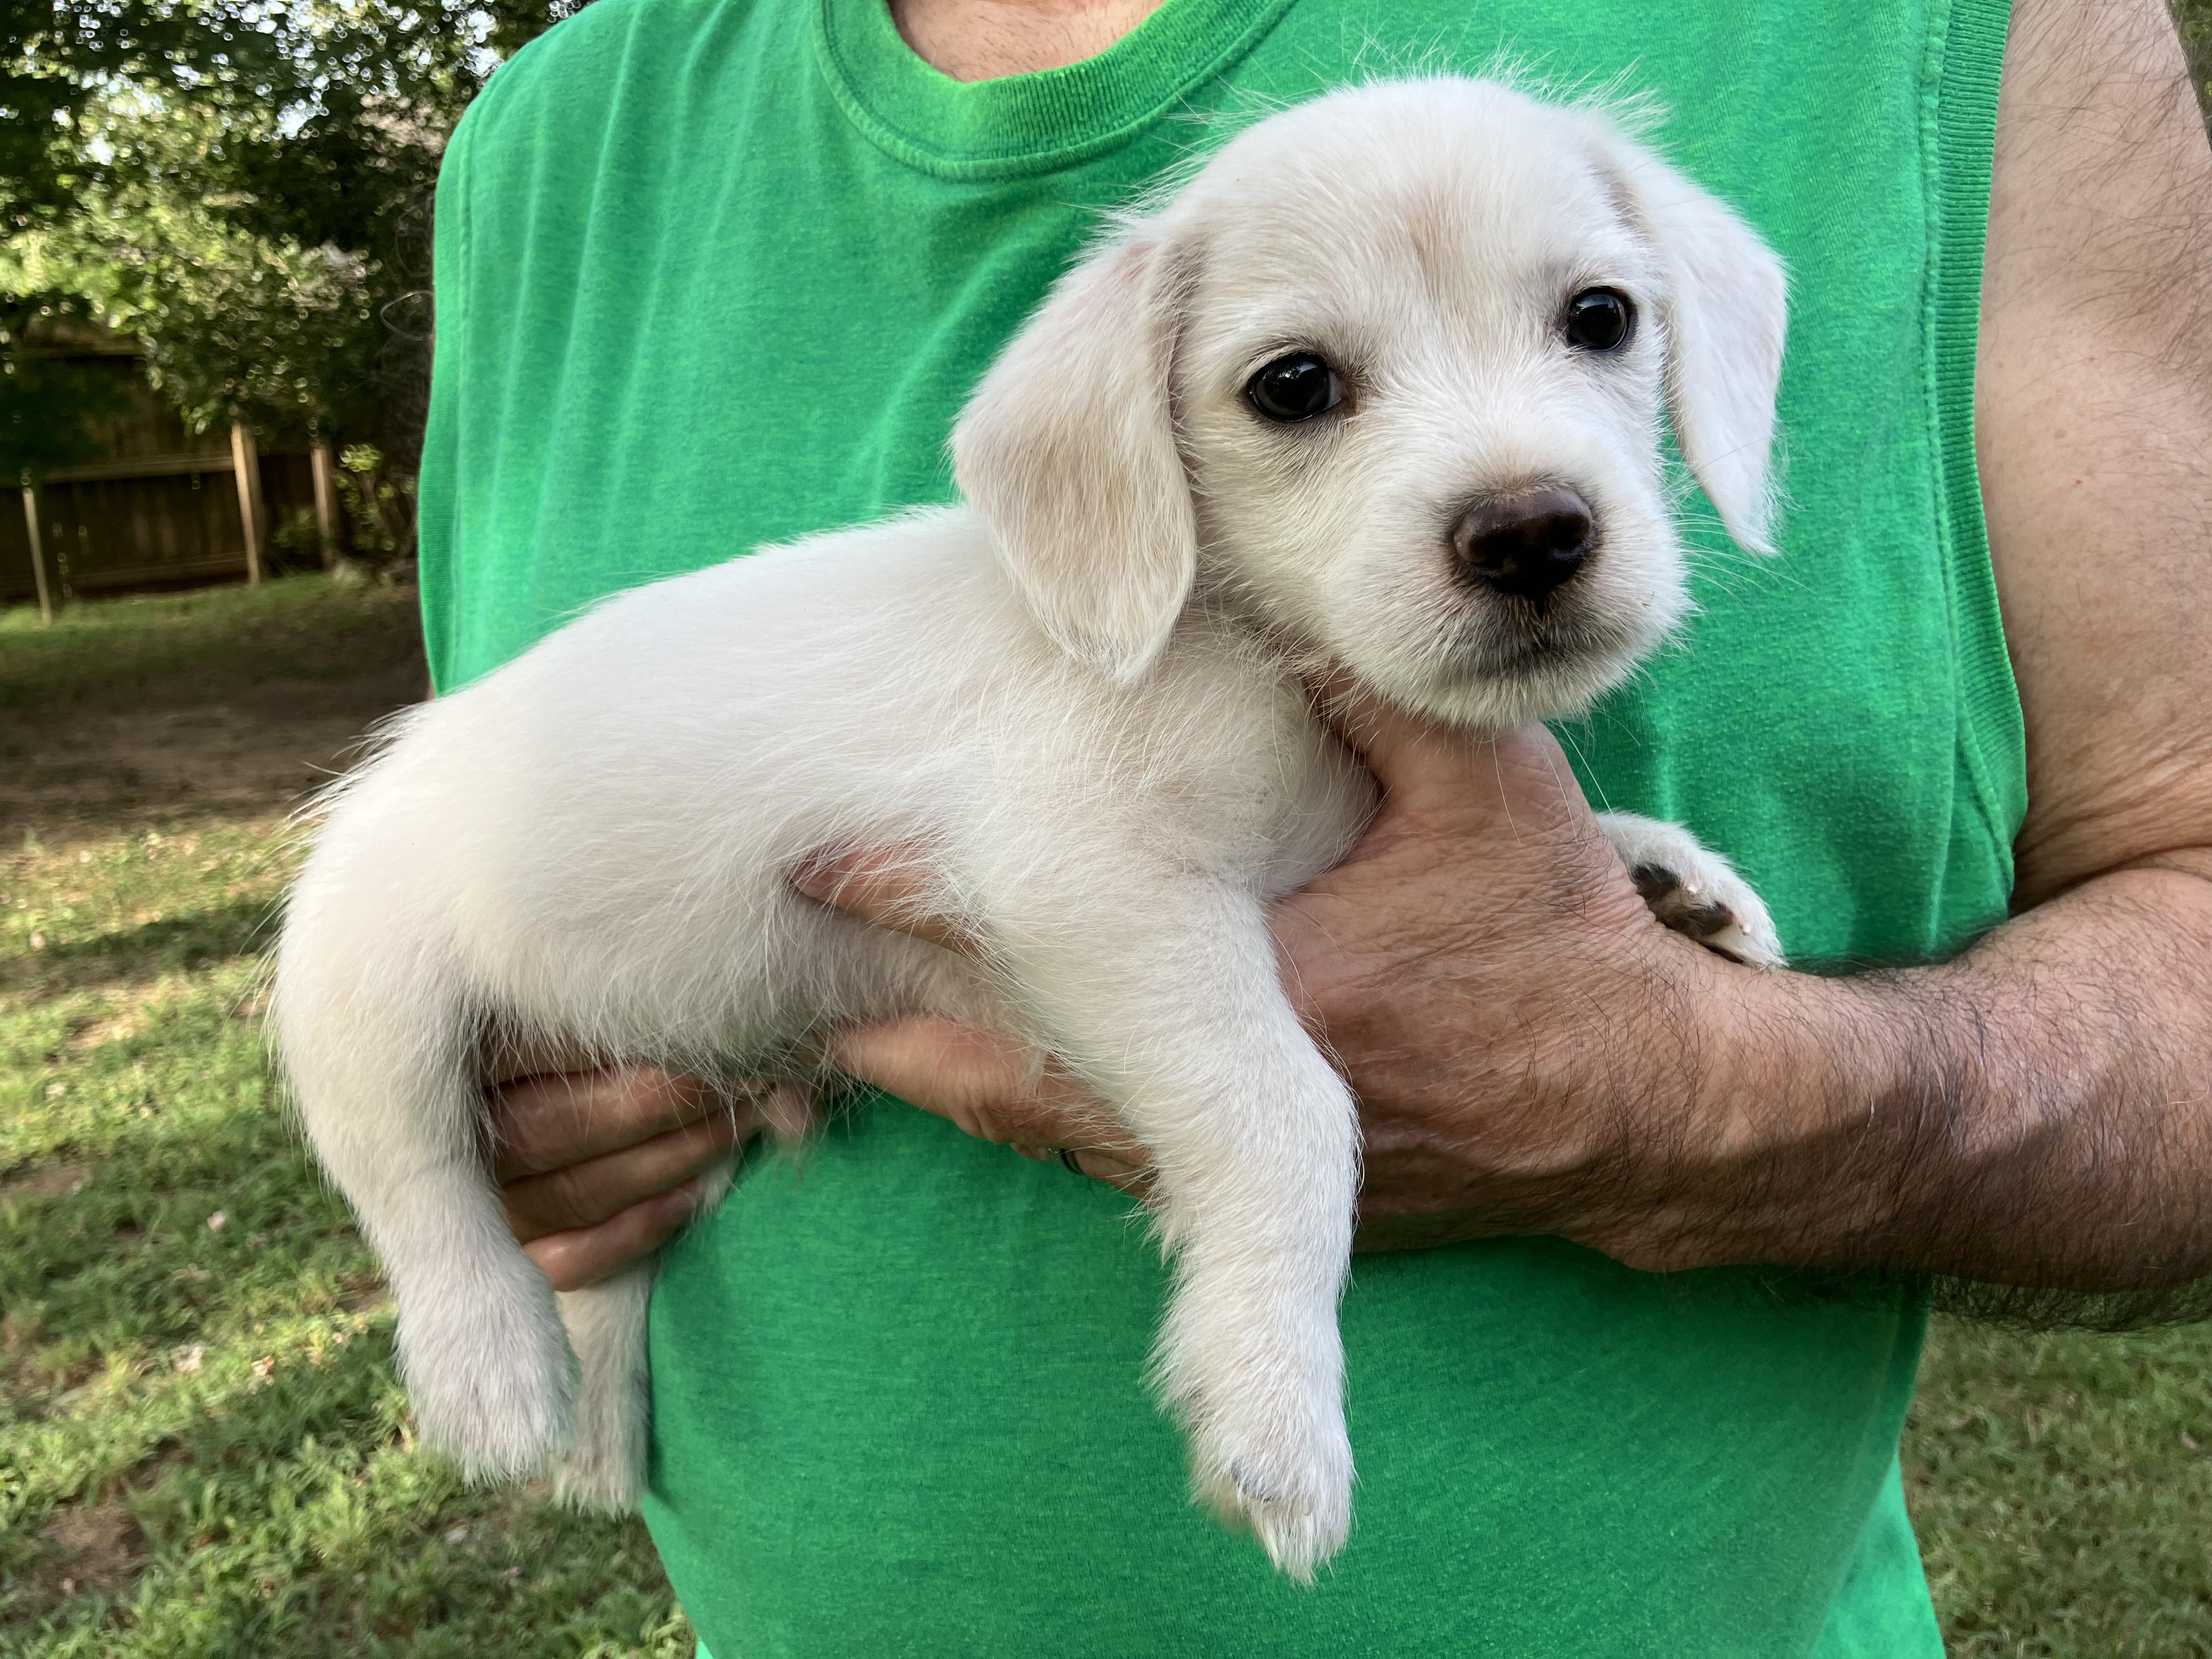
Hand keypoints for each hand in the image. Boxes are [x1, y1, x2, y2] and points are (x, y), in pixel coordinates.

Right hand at [485, 1039, 804, 1289]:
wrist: (557, 1115)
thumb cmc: (600, 1034)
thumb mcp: (598, 1005)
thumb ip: (637, 1009)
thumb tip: (731, 1032)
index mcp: (464, 1054)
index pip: (533, 1041)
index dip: (631, 1032)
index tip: (720, 1022)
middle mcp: (462, 1134)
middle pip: (554, 1124)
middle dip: (662, 1101)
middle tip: (744, 1075)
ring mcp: (489, 1199)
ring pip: (573, 1192)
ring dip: (672, 1159)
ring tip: (741, 1124)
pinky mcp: (517, 1252)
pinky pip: (569, 1260)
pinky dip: (635, 1230)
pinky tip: (691, 1199)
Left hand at [800, 687, 1766, 1262]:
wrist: (1637, 1110)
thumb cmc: (1561, 938)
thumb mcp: (1490, 793)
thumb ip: (1380, 697)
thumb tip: (1269, 603)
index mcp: (1283, 990)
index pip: (1064, 956)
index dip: (929, 907)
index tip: (815, 856)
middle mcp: (1237, 1097)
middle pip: (1011, 1068)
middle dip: (887, 1016)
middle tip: (760, 957)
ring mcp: (1234, 1159)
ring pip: (1038, 1122)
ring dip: (934, 1068)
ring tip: (815, 1010)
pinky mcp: (1246, 1187)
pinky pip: (1092, 1154)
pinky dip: (1011, 1106)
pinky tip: (943, 1062)